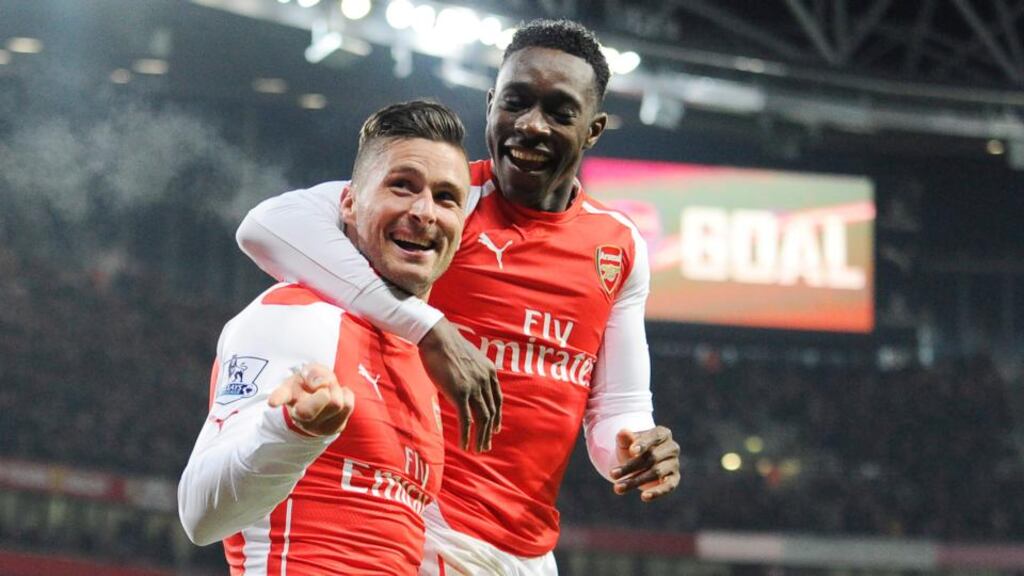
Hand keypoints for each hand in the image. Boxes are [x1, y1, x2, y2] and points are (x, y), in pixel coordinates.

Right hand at [268, 363, 354, 436]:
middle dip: (325, 390)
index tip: (272, 402)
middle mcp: (299, 415)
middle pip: (312, 408)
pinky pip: (348, 405)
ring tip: (330, 389)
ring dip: (337, 389)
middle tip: (324, 387)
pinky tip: (337, 396)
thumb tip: (322, 384)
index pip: (281, 396)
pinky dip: (346, 394)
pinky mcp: (333, 429)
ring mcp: (315, 426)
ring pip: (336, 403)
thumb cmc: (310, 385)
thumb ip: (314, 372)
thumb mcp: (309, 371)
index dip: (277, 398)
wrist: (317, 401)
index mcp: (289, 396)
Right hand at [418, 318, 500, 451]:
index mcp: (489, 372)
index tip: (495, 428)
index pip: (497, 400)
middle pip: (491, 412)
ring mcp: (474, 387)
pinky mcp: (460, 393)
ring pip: (482, 419)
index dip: (497, 416)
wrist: (437, 337)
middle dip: (489, 431)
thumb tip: (466, 383)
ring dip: (480, 437)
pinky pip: (466, 420)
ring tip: (478, 449)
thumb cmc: (447, 346)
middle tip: (486, 445)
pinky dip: (466, 435)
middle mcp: (485, 381)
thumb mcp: (467, 359)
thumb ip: (472, 372)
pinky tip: (464, 445)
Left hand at [610, 427, 679, 501]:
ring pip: (655, 472)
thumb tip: (623, 432)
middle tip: (612, 475)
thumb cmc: (632, 449)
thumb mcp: (626, 443)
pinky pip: (668, 486)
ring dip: (635, 481)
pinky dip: (656, 492)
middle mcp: (672, 448)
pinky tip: (644, 497)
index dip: (643, 444)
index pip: (654, 437)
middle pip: (652, 457)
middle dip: (630, 466)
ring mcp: (674, 464)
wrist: (638, 463)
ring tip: (618, 488)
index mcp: (662, 434)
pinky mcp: (674, 479)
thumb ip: (624, 437)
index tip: (631, 451)